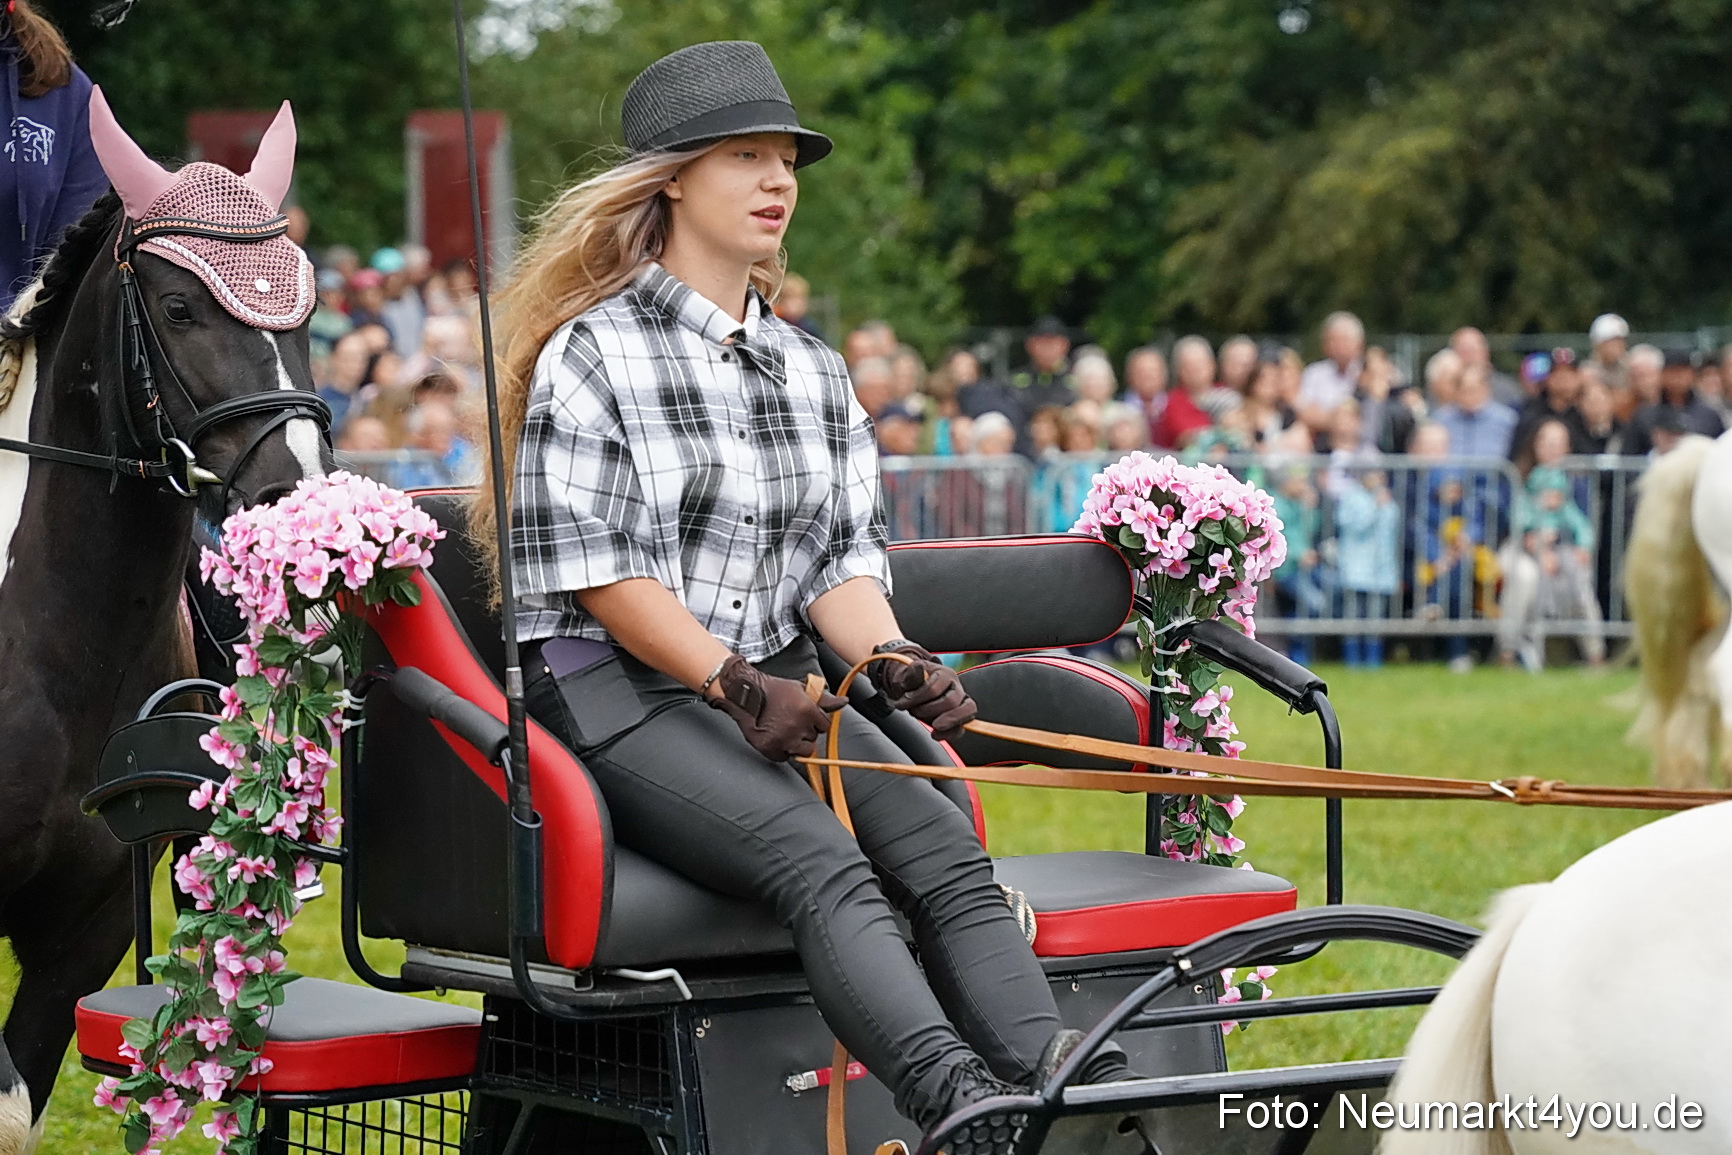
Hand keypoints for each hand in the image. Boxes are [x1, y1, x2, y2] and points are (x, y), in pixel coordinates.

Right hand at [707, 656, 843, 761]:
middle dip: (806, 731)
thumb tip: (844, 702)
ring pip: (804, 751)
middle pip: (814, 738)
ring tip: (784, 730)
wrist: (746, 694)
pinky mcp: (771, 749)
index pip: (824, 726)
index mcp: (808, 710)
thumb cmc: (773, 690)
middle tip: (791, 721)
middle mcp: (798, 727)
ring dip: (797, 743)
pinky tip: (775, 737)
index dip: (815, 721)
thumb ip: (824, 699)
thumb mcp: (801, 690)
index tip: (804, 717)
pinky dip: (782, 751)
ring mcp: (784, 740)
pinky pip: (786, 757)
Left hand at [871, 640, 976, 741]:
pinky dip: (950, 733)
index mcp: (945, 673)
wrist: (914, 690)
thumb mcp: (907, 676)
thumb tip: (917, 667)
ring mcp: (961, 702)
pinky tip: (935, 734)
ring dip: (949, 721)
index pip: (934, 688)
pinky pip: (962, 726)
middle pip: (951, 701)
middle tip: (914, 711)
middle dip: (929, 710)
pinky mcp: (961, 717)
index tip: (901, 703)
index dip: (916, 698)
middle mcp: (957, 686)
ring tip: (934, 726)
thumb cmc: (912, 683)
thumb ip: (911, 674)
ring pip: (967, 711)